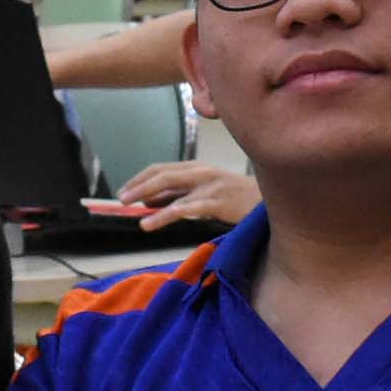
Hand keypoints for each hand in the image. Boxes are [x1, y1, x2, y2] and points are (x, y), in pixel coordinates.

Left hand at [87, 160, 258, 231]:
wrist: (269, 203)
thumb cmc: (239, 199)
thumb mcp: (207, 191)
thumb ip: (182, 193)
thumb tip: (150, 199)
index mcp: (198, 168)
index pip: (162, 168)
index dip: (140, 178)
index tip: (124, 189)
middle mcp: (202, 172)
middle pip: (163, 174)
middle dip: (138, 184)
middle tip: (121, 197)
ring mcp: (210, 186)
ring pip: (171, 189)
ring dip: (146, 197)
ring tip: (129, 208)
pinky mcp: (217, 202)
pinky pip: (184, 209)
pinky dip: (162, 216)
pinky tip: (149, 223)